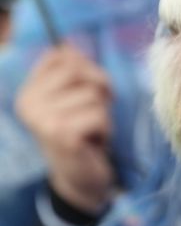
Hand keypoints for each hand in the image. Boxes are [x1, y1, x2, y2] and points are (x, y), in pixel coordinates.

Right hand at [16, 45, 113, 213]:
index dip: (87, 69)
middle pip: (81, 72)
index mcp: (28, 91)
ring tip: (91, 132)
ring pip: (94, 95)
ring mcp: (44, 119)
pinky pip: (100, 116)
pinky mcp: (63, 135)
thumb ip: (73, 73)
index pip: (62, 56)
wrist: (80, 180)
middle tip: (96, 114)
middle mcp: (29, 103)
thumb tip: (72, 45)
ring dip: (103, 115)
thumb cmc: (83, 136)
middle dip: (99, 91)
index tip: (92, 91)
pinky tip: (94, 143)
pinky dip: (106, 129)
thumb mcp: (75, 100)